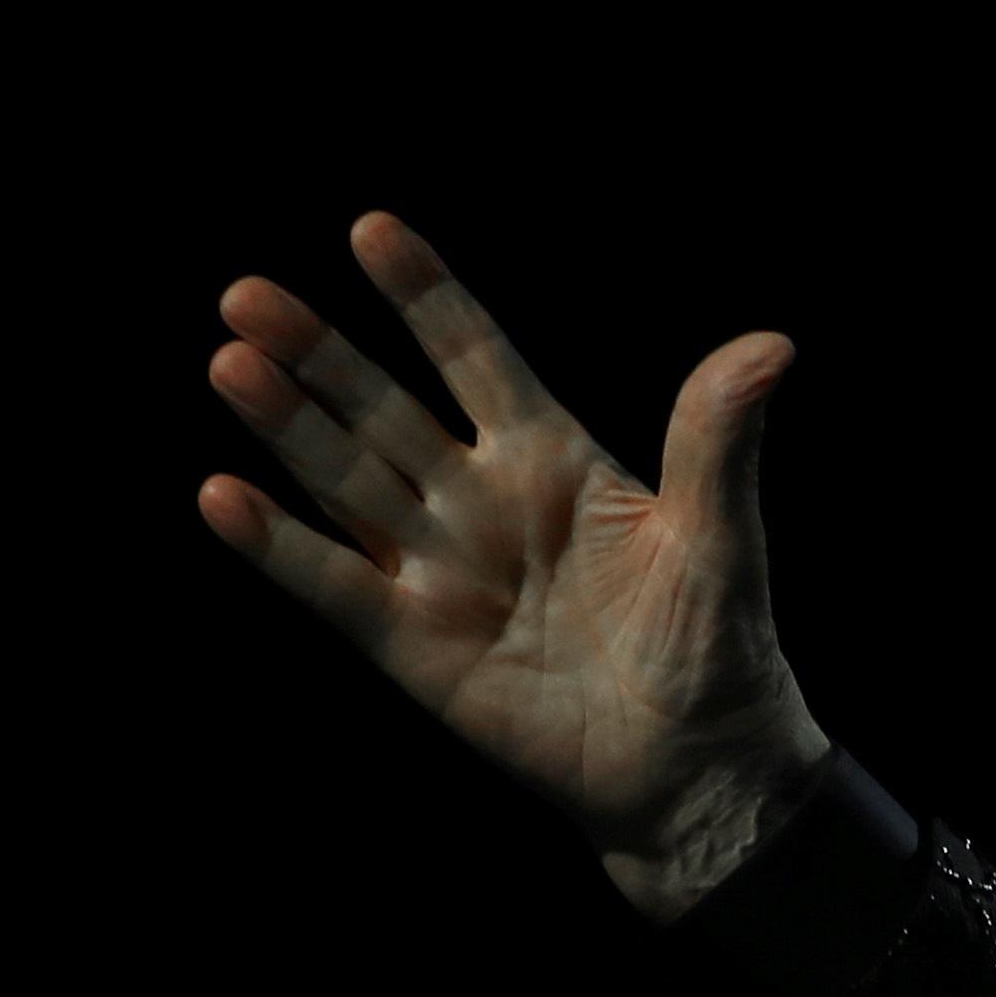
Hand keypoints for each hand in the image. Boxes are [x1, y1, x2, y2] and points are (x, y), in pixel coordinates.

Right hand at [200, 215, 826, 919]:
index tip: (371, 229)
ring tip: (232, 363)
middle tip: (248, 296)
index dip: (425, 297)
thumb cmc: (717, 645)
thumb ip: (718, 440)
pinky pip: (332, 585)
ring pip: (345, 480)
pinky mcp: (409, 642)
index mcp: (552, 458)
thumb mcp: (719, 536)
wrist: (696, 766)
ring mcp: (437, 567)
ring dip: (285, 425)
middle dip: (320, 352)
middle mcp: (480, 500)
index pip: (475, 356)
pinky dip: (278, 545)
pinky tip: (222, 496)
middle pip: (383, 407)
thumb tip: (773, 347)